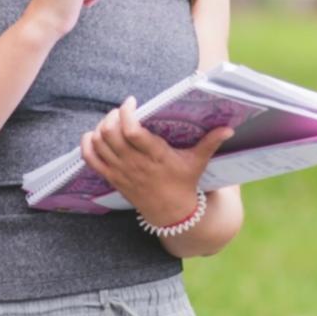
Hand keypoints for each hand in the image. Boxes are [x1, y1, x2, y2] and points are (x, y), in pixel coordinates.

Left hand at [80, 97, 233, 225]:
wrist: (171, 214)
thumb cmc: (184, 183)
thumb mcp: (198, 162)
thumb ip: (211, 142)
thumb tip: (229, 128)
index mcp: (156, 156)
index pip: (132, 131)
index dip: (126, 112)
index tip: (131, 101)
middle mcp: (135, 164)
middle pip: (110, 134)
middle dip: (112, 116)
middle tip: (122, 111)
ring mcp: (121, 172)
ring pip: (99, 144)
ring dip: (101, 127)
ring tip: (112, 121)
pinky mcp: (112, 178)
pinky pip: (90, 159)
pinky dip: (87, 144)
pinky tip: (94, 135)